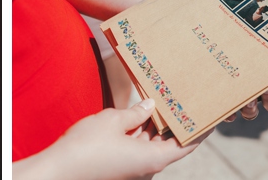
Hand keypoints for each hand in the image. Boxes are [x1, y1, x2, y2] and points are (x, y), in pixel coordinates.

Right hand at [17, 99, 210, 179]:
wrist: (58, 169)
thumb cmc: (86, 147)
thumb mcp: (113, 120)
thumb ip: (135, 112)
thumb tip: (149, 105)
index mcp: (154, 159)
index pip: (187, 145)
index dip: (200, 130)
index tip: (210, 115)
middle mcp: (147, 166)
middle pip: (169, 143)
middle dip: (174, 121)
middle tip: (183, 98)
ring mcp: (132, 166)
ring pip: (151, 143)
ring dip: (155, 124)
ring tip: (161, 99)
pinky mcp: (119, 164)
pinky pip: (136, 146)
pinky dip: (140, 130)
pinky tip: (137, 112)